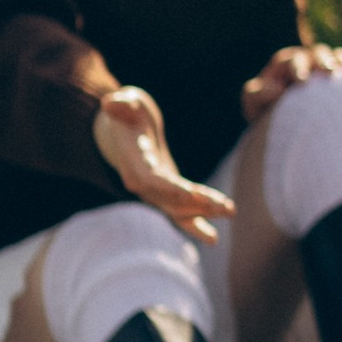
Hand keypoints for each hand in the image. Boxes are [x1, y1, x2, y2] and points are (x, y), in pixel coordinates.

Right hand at [93, 87, 233, 240]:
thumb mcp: (127, 103)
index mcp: (132, 162)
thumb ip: (121, 104)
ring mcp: (155, 192)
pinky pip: (181, 213)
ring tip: (230, 211)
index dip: (168, 188)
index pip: (148, 180)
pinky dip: (196, 225)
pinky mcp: (167, 194)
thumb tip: (111, 103)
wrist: (126, 131)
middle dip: (195, 204)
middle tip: (223, 206)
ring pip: (178, 209)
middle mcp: (142, 183)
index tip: (189, 193)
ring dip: (204, 213)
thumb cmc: (129, 113)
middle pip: (168, 199)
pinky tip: (213, 238)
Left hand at [240, 40, 341, 121]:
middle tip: (327, 71)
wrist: (284, 122)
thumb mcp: (255, 105)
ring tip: (340, 70)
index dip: (297, 69)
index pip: (289, 62)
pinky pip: (341, 61)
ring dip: (334, 60)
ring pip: (326, 55)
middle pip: (312, 55)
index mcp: (281, 67)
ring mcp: (317, 64)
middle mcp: (300, 61)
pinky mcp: (334, 71)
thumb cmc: (267, 112)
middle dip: (319, 61)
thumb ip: (257, 95)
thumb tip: (278, 89)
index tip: (303, 81)